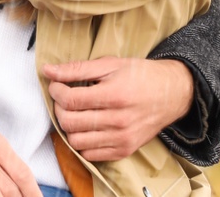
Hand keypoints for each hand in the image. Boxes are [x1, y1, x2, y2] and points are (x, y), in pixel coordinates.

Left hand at [43, 57, 194, 161]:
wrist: (171, 94)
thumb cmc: (140, 75)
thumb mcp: (110, 64)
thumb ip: (77, 68)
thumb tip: (48, 71)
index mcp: (114, 95)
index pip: (70, 100)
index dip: (56, 91)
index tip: (56, 85)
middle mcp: (118, 121)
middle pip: (70, 122)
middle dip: (59, 108)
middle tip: (63, 98)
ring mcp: (121, 139)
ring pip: (76, 141)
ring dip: (69, 126)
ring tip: (75, 112)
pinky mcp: (124, 150)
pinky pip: (90, 154)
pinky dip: (82, 141)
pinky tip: (86, 126)